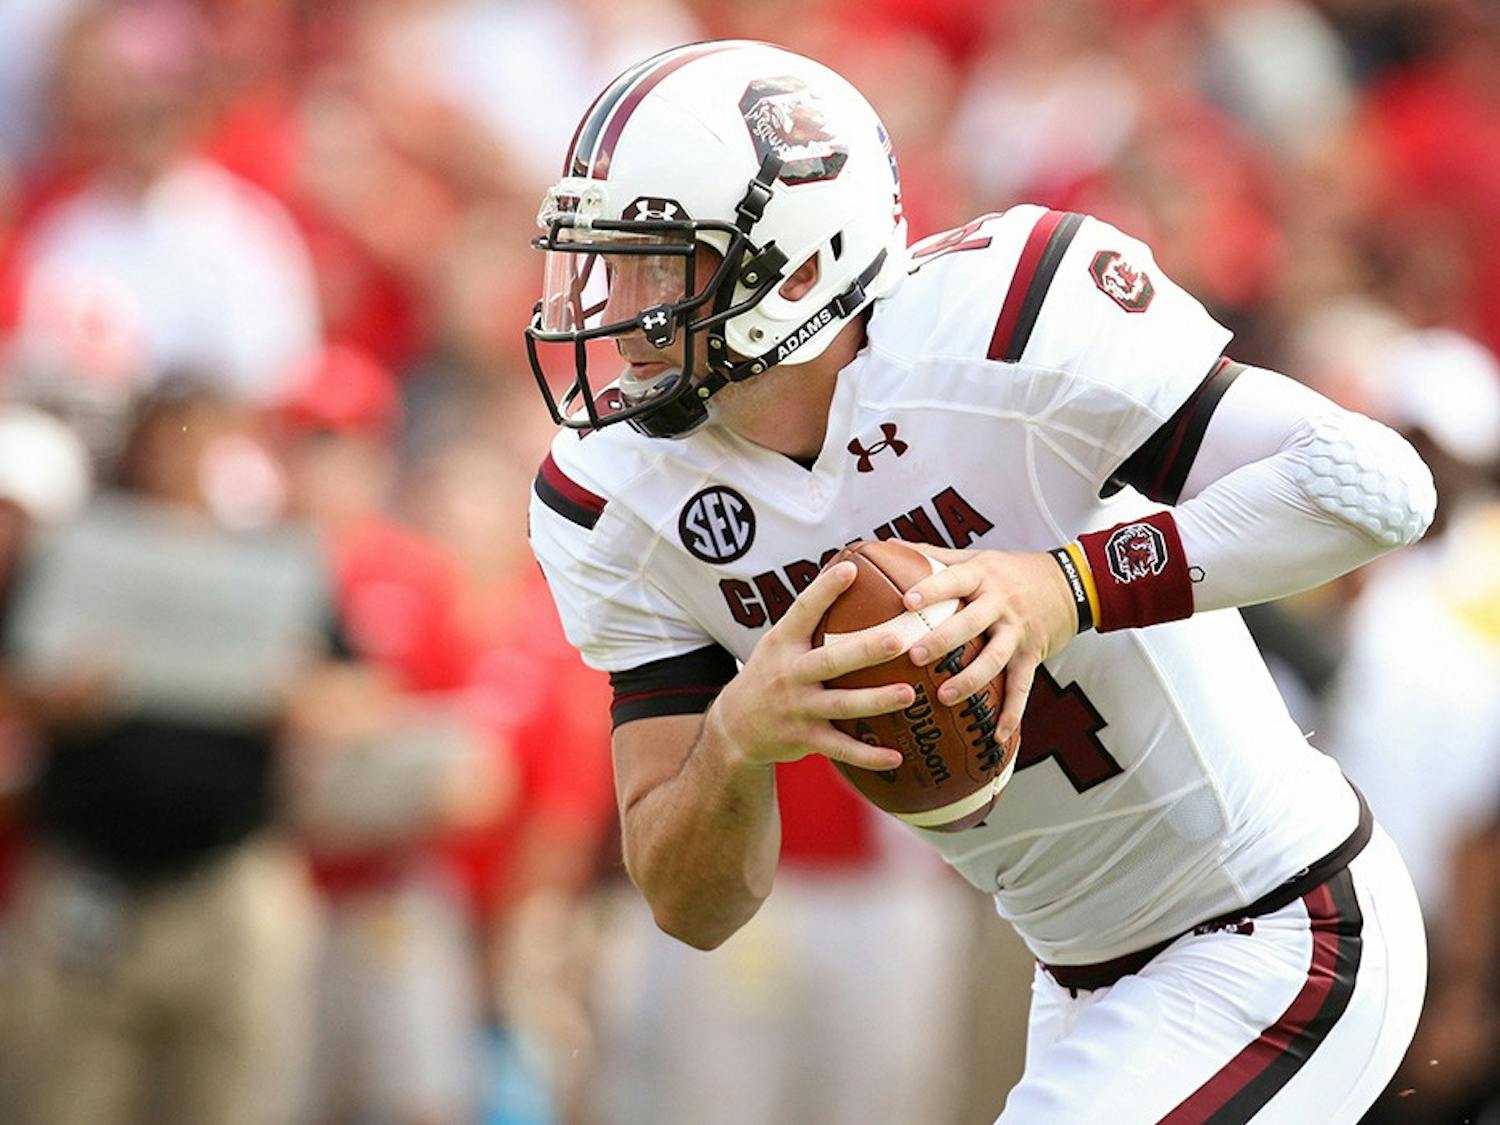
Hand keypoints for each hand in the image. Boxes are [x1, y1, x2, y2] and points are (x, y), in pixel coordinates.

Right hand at [710, 561, 913, 772]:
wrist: (735, 727)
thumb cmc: (771, 673)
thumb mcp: (779, 642)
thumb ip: (811, 616)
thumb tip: (852, 569)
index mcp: (783, 643)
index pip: (803, 610)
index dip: (825, 589)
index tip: (852, 568)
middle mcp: (789, 674)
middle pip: (830, 660)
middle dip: (864, 651)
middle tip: (898, 639)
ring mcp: (797, 709)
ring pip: (841, 705)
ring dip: (876, 700)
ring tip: (909, 694)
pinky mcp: (804, 740)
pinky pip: (841, 749)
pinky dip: (869, 755)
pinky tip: (897, 757)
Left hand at [900, 546, 1077, 742]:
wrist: (1070, 583)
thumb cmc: (1012, 571)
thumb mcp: (976, 558)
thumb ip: (933, 556)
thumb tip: (888, 546)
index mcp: (982, 577)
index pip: (955, 580)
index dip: (931, 589)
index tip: (906, 601)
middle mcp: (1000, 604)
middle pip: (971, 622)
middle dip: (944, 640)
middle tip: (915, 655)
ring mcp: (1017, 632)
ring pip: (994, 658)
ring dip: (970, 679)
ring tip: (944, 696)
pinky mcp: (1031, 655)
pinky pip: (1022, 687)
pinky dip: (1012, 713)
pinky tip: (996, 735)